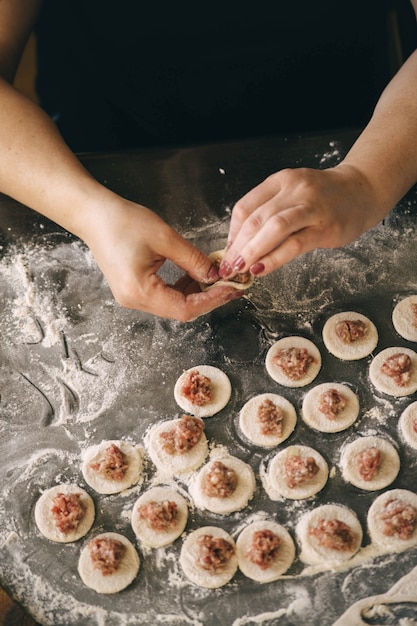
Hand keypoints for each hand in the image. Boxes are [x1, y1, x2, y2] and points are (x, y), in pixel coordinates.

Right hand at [81, 196, 242, 320]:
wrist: (93, 213)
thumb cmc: (121, 221)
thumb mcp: (165, 238)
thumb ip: (193, 260)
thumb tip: (214, 275)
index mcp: (140, 291)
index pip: (185, 308)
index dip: (212, 300)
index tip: (231, 289)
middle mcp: (134, 300)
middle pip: (181, 310)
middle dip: (208, 298)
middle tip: (230, 285)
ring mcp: (133, 296)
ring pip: (174, 304)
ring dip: (196, 293)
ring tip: (216, 278)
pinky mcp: (134, 288)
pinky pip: (164, 295)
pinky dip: (183, 288)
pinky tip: (196, 275)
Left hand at [218, 164, 378, 278]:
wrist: (362, 190)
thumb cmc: (323, 197)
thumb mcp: (293, 194)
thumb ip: (269, 212)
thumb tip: (241, 244)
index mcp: (281, 180)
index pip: (245, 207)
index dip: (232, 233)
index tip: (227, 252)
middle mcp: (295, 190)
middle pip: (255, 219)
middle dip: (237, 247)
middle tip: (228, 267)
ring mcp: (311, 207)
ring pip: (273, 229)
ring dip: (252, 252)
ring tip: (240, 269)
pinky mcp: (326, 227)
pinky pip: (294, 245)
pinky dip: (274, 259)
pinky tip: (261, 269)